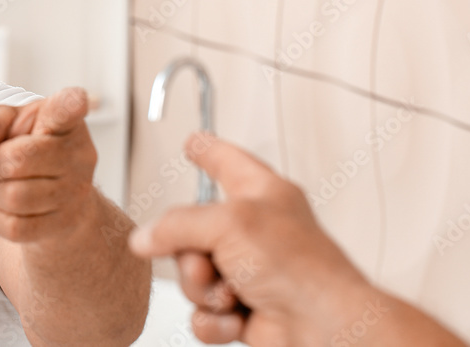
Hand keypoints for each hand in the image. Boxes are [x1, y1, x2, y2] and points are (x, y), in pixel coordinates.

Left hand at [0, 87, 98, 242]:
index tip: (78, 100)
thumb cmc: (30, 152)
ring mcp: (76, 191)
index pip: (68, 109)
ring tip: (10, 184)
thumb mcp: (5, 127)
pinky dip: (2, 219)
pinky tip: (15, 209)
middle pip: (16, 160)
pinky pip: (13, 226)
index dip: (71, 104)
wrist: (60, 202)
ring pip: (12, 196)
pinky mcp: (66, 223)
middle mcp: (79, 153)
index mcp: (65, 120)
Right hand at [129, 133, 369, 345]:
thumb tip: (145, 238)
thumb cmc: (300, 268)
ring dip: (205, 291)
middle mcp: (254, 230)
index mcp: (261, 194)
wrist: (324, 327)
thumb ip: (177, 226)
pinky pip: (203, 312)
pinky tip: (235, 318)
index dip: (207, 150)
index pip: (226, 160)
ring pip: (193, 276)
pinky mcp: (243, 308)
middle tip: (208, 263)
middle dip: (193, 258)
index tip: (193, 142)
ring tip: (231, 294)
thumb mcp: (229, 225)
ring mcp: (248, 271)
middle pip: (191, 233)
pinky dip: (214, 320)